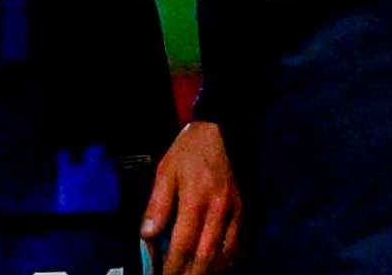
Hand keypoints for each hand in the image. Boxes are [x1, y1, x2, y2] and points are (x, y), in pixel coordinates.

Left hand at [144, 120, 244, 274]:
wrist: (220, 130)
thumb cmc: (189, 151)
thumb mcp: (165, 172)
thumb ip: (157, 205)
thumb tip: (147, 235)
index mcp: (196, 200)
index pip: (183, 243)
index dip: (173, 265)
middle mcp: (218, 210)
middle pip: (206, 254)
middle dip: (192, 273)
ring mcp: (234, 211)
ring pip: (225, 252)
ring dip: (209, 268)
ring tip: (194, 272)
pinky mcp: (243, 210)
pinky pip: (238, 242)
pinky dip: (227, 257)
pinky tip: (215, 261)